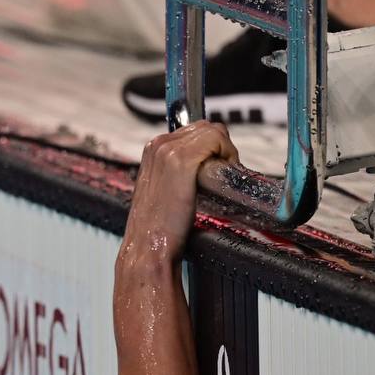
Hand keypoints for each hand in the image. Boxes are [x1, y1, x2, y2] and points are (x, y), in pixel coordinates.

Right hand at [122, 121, 238, 265]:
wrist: (148, 247)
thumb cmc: (157, 228)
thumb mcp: (162, 191)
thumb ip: (176, 172)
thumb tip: (202, 164)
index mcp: (152, 150)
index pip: (195, 130)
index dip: (211, 148)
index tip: (213, 170)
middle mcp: (158, 145)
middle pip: (206, 127)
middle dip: (219, 148)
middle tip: (218, 176)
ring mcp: (169, 151)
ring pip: (214, 131)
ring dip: (224, 152)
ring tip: (218, 180)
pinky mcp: (181, 160)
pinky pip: (216, 140)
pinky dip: (227, 154)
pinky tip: (218, 178)